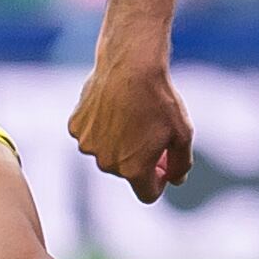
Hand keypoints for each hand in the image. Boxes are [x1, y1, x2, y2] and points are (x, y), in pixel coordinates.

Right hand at [69, 49, 193, 202]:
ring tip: (132, 115)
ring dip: (118, 143)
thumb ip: (181, 164)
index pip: (148, 193)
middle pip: (126, 172)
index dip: (159, 181)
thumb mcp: (183, 134)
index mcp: (134, 170)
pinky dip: (101, 127)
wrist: (131, 64)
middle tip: (151, 131)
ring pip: (107, 153)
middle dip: (139, 159)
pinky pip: (91, 134)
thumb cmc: (160, 99)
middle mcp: (107, 163)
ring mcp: (88, 145)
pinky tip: (113, 107)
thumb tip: (175, 180)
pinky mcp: (76, 126)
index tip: (164, 163)